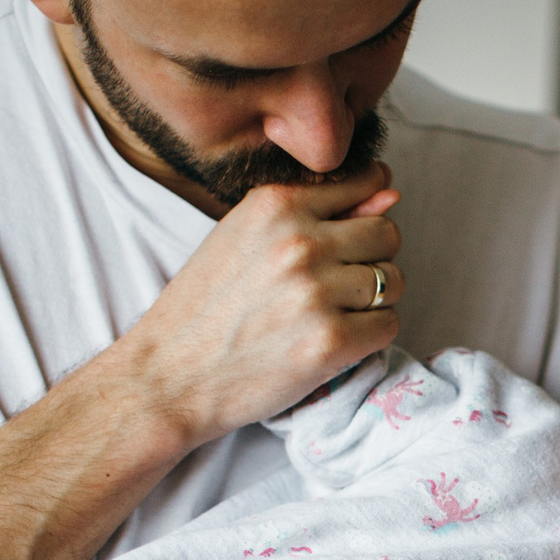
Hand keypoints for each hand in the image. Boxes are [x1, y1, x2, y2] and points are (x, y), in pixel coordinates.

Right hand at [99, 166, 405, 447]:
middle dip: (372, 259)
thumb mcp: (244, 238)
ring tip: (333, 313)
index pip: (366, 184)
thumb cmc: (204, 308)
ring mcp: (316, 293)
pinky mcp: (330, 342)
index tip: (358, 231)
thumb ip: (318, 212)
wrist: (168, 375)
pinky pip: (388, 325)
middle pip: (387, 234)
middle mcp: (299, 241)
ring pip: (392, 281)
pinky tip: (335, 340)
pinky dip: (370, 336)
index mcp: (275, 204)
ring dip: (374, 299)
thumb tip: (391, 191)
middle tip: (336, 285)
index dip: (369, 211)